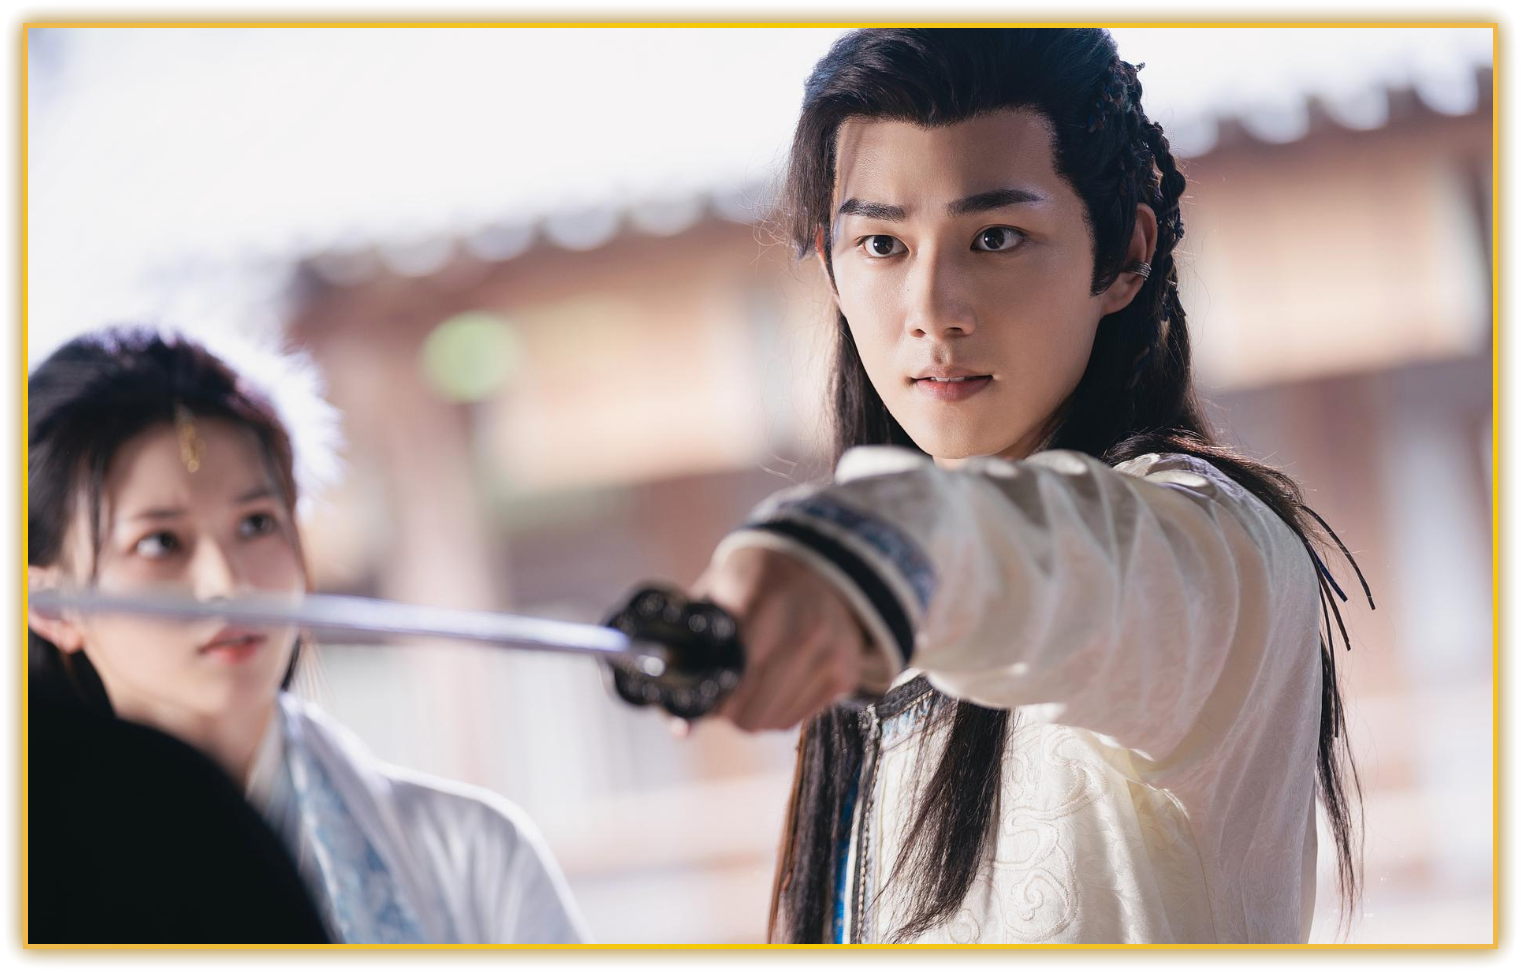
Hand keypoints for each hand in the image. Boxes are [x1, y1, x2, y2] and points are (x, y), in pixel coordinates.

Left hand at [693, 545, 866, 731]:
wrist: (816, 564)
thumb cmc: (752, 583)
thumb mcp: (713, 599)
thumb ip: (688, 653)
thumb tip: (680, 727)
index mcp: (760, 602)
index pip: (729, 680)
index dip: (710, 696)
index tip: (703, 690)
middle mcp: (803, 630)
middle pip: (750, 713)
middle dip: (728, 712)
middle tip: (721, 693)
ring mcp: (830, 654)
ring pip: (773, 722)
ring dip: (753, 712)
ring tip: (748, 684)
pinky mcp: (845, 674)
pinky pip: (797, 719)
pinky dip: (778, 710)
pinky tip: (774, 683)